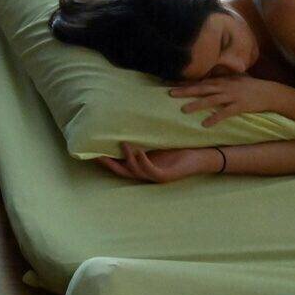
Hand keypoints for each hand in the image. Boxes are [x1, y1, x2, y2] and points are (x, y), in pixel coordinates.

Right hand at [97, 144, 218, 183]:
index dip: (105, 158)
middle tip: (96, 154)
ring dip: (127, 158)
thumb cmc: (181, 146)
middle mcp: (146, 173)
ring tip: (122, 143)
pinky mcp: (165, 177)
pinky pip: (151, 170)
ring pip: (135, 171)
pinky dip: (143, 162)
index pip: (120, 164)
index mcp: (142, 166)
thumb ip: (146, 135)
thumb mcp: (159, 140)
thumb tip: (133, 117)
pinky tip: (138, 152)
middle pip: (122, 171)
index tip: (92, 150)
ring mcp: (155, 176)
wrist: (202, 156)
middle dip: (109, 163)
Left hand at [170, 74, 282, 125]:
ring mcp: (233, 96)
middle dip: (186, 91)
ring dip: (197, 104)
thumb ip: (221, 81)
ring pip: (211, 100)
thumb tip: (208, 83)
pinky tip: (205, 124)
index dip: (187, 84)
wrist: (271, 92)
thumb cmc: (252, 87)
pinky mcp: (240, 106)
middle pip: (202, 88)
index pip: (201, 82)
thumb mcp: (235, 81)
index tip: (172, 85)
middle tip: (170, 94)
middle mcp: (225, 87)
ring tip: (183, 110)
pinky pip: (225, 113)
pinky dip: (215, 118)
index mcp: (223, 81)